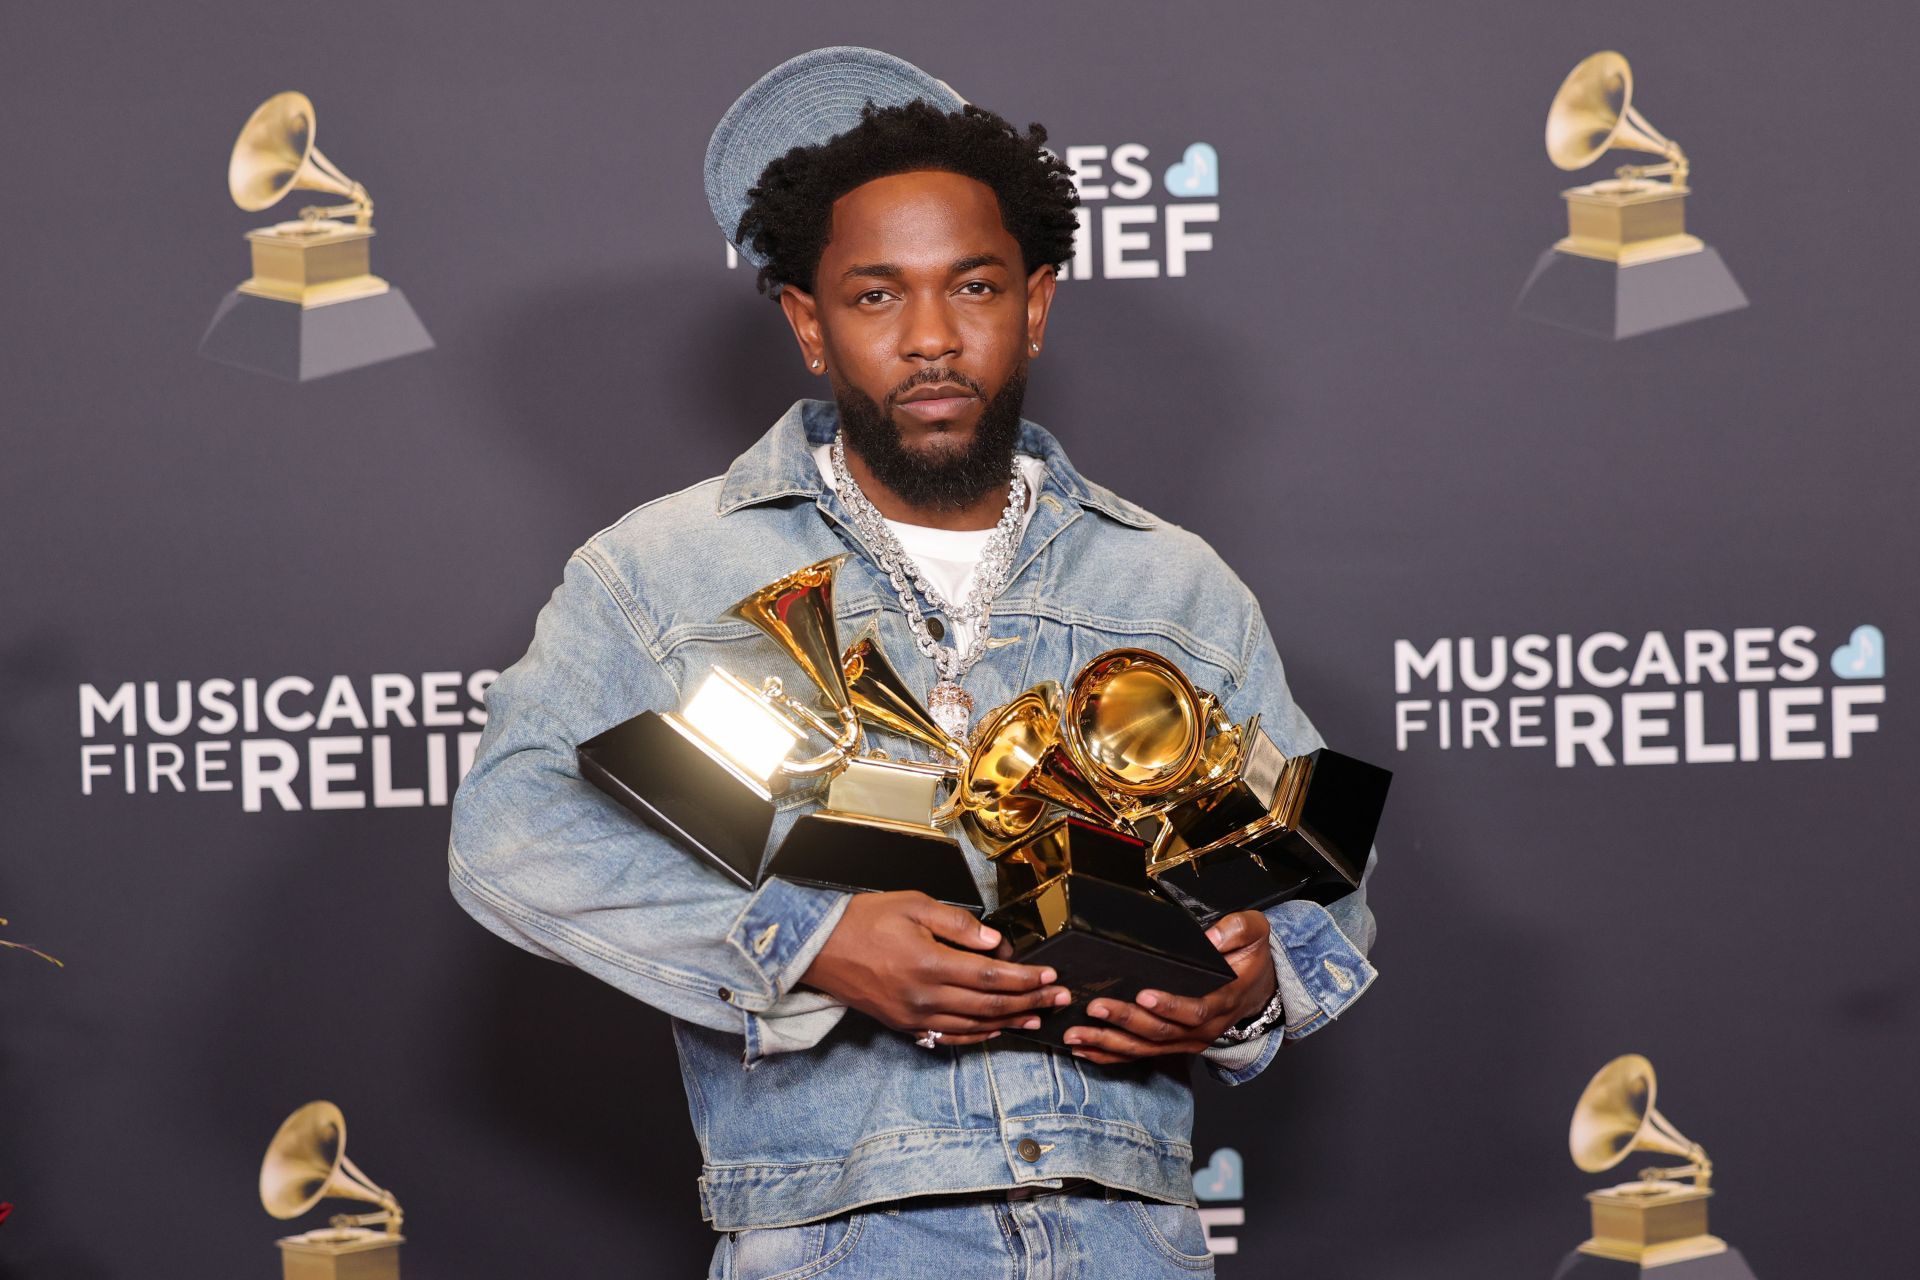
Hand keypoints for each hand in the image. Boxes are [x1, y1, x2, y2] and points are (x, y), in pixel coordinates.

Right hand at [800, 891, 1070, 1045]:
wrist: (819, 949)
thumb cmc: (865, 919)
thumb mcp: (913, 905)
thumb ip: (957, 924)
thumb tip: (995, 942)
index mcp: (930, 963)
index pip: (992, 977)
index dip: (1026, 979)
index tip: (1051, 976)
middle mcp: (925, 996)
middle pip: (990, 1006)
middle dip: (1030, 1003)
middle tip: (1060, 999)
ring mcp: (914, 1016)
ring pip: (974, 1026)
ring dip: (1011, 1023)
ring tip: (1039, 1018)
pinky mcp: (904, 1026)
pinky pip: (949, 1036)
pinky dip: (978, 1036)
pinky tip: (996, 1030)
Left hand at [1064, 909, 1277, 1063]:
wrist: (1260, 989)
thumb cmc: (1251, 959)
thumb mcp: (1254, 933)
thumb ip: (1237, 930)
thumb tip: (1211, 937)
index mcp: (1222, 1001)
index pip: (1195, 1010)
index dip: (1169, 1006)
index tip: (1142, 995)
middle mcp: (1203, 1029)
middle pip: (1161, 1032)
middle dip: (1126, 1021)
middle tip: (1096, 1007)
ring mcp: (1187, 1041)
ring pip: (1146, 1048)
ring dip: (1109, 1042)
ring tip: (1077, 1033)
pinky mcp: (1173, 1044)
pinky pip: (1141, 1054)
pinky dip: (1110, 1055)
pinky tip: (1084, 1050)